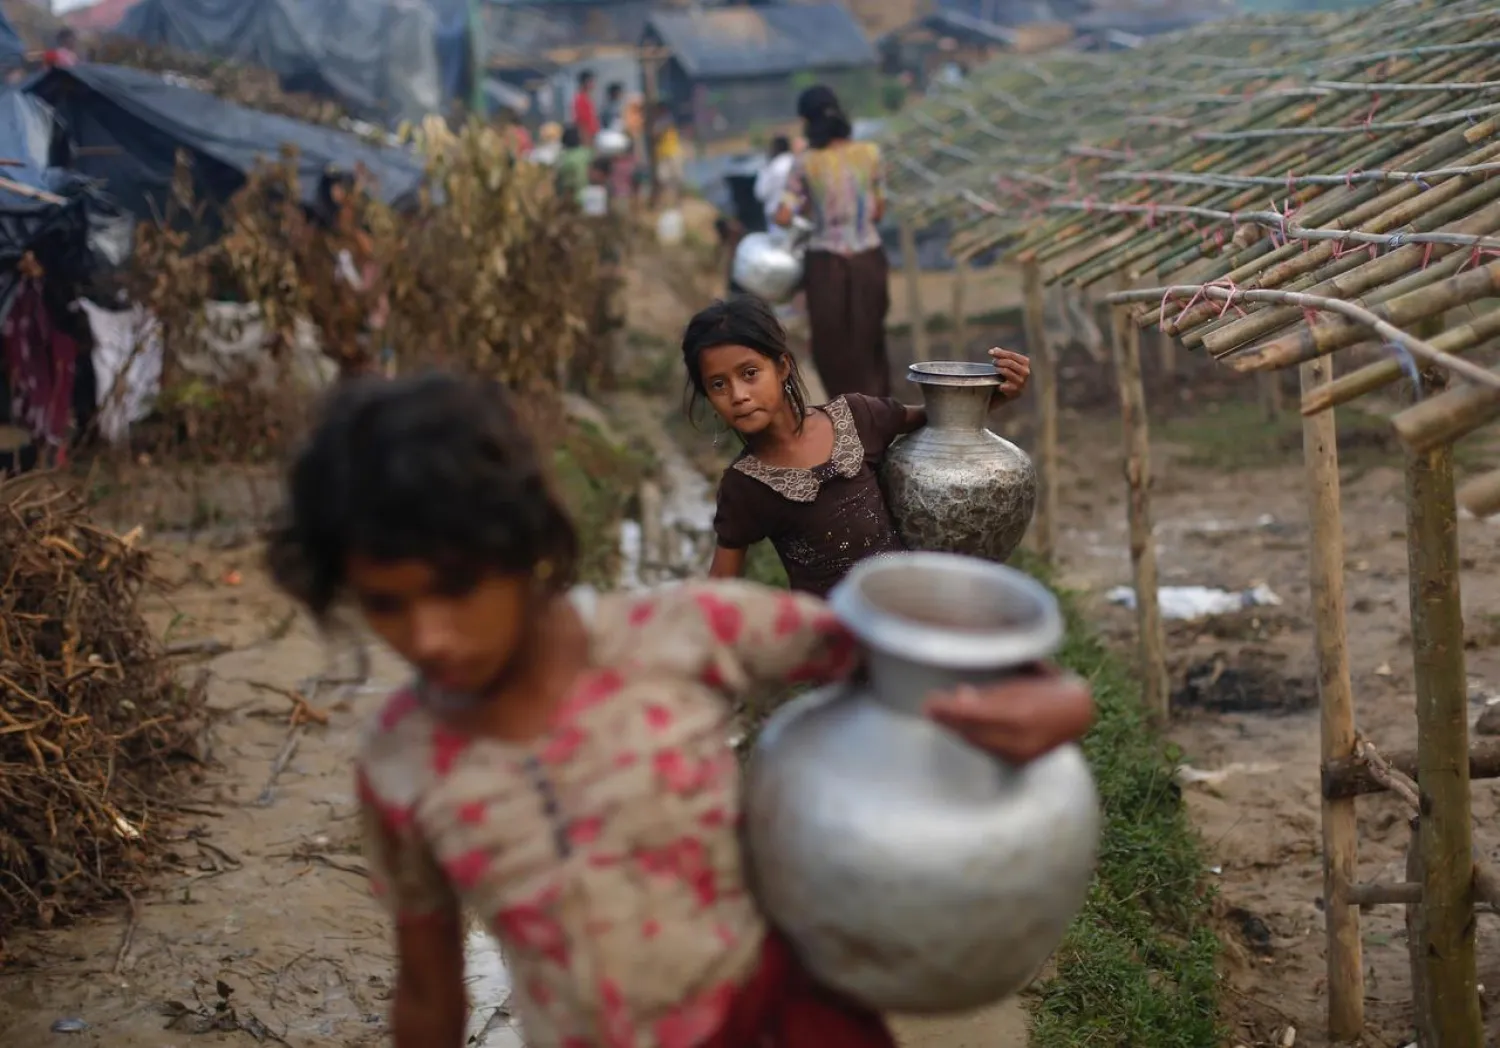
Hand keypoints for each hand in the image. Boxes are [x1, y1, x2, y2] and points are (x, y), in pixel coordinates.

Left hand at [925, 664, 1093, 762]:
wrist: (1078, 711)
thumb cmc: (1048, 684)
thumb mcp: (1021, 674)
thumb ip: (993, 688)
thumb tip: (961, 694)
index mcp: (1021, 713)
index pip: (975, 716)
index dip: (950, 710)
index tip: (930, 702)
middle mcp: (1021, 737)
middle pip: (973, 733)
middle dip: (949, 720)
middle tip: (929, 707)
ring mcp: (1021, 752)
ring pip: (978, 743)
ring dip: (956, 729)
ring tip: (939, 715)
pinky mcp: (1019, 760)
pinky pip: (988, 749)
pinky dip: (971, 737)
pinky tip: (959, 727)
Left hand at [988, 347, 1030, 400]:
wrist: (1010, 393)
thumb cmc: (1008, 376)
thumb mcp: (1008, 364)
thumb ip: (1002, 356)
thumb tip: (994, 350)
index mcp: (1025, 362)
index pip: (1012, 355)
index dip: (1001, 353)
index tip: (991, 352)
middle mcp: (1025, 372)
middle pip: (1010, 363)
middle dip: (999, 361)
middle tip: (993, 362)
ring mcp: (1021, 382)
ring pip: (1007, 372)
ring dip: (999, 369)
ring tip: (995, 369)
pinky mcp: (1015, 391)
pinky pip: (1005, 385)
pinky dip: (1001, 384)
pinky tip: (998, 384)